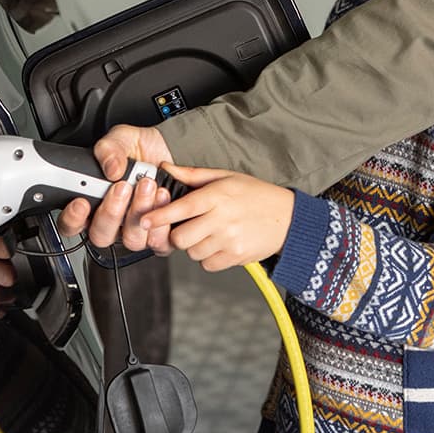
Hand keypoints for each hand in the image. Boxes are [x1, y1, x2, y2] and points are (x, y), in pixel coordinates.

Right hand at [54, 125, 173, 250]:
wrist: (173, 148)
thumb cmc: (142, 149)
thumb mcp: (120, 139)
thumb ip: (109, 150)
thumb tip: (111, 169)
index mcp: (93, 204)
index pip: (72, 224)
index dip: (73, 218)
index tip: (81, 202)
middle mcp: (113, 221)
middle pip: (101, 235)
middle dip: (111, 212)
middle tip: (122, 187)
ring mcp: (136, 229)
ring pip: (131, 239)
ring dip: (138, 211)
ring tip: (147, 184)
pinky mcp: (161, 232)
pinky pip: (159, 241)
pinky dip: (161, 221)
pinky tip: (163, 196)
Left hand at [139, 164, 294, 272]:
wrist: (289, 218)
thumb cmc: (256, 195)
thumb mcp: (226, 177)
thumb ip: (193, 175)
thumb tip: (166, 168)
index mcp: (218, 196)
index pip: (182, 208)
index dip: (160, 216)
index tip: (144, 219)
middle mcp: (222, 218)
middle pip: (181, 237)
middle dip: (178, 234)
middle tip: (188, 226)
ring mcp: (229, 240)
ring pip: (192, 252)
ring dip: (194, 246)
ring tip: (209, 233)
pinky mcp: (236, 256)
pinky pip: (207, 264)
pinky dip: (208, 257)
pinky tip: (219, 244)